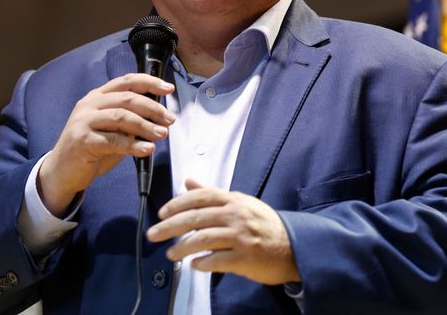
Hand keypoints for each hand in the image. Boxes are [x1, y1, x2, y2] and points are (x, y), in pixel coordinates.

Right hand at [38, 73, 174, 215]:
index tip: (168, 89)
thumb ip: (129, 120)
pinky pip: (113, 141)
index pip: (126, 82)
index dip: (149, 82)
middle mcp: (89, 104)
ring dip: (145, 126)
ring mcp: (84, 121)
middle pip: (127, 99)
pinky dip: (133, 145)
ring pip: (121, 117)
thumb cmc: (91, 148)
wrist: (62, 171)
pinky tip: (147, 149)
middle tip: (169, 120)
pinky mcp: (82, 141)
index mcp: (97, 96)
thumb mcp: (111, 129)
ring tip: (161, 134)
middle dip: (152, 108)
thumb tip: (159, 117)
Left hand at [147, 178, 299, 284]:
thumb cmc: (262, 224)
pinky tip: (194, 265)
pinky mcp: (245, 257)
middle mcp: (235, 215)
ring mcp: (240, 236)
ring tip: (171, 255)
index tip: (162, 213)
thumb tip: (188, 181)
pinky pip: (217, 260)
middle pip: (195, 218)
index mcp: (232, 200)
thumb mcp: (240, 202)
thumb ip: (212, 194)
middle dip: (170, 227)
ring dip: (182, 248)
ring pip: (203, 239)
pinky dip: (202, 263)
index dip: (177, 204)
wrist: (293, 247)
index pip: (199, 197)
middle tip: (153, 235)